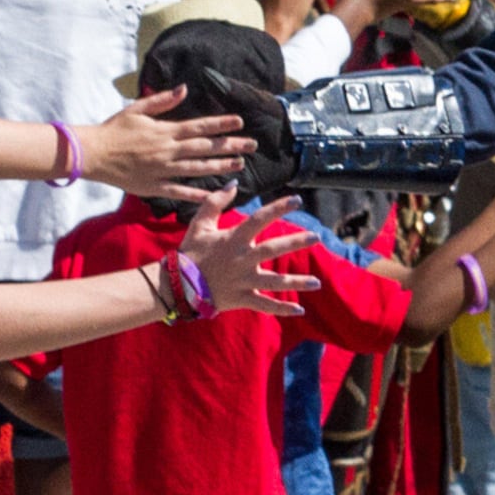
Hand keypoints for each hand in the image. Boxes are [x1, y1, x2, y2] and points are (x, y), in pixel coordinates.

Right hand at [79, 84, 247, 204]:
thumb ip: (162, 100)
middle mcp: (167, 150)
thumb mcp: (137, 109)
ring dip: (220, 167)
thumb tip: (184, 88)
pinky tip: (215, 194)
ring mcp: (162, 170)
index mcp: (165, 131)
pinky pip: (179, 192)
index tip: (240, 122)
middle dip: (230, 145)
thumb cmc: (114, 130)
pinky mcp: (154, 186)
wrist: (92, 154)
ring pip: (197, 169)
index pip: (200, 126)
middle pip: (205, 148)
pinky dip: (197, 194)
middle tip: (252, 145)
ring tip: (239, 165)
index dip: (221, 124)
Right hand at [184, 195, 316, 316]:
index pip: (259, 219)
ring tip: (317, 282)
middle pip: (273, 249)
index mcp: (233, 239)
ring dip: (297, 282)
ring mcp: (243, 281)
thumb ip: (215, 202)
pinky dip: (282, 309)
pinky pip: (265, 305)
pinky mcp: (242, 298)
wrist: (177, 285)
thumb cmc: (191, 252)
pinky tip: (300, 310)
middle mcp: (242, 259)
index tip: (297, 200)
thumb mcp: (199, 224)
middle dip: (295, 242)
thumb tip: (233, 184)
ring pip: (274, 282)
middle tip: (316, 237)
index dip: (278, 208)